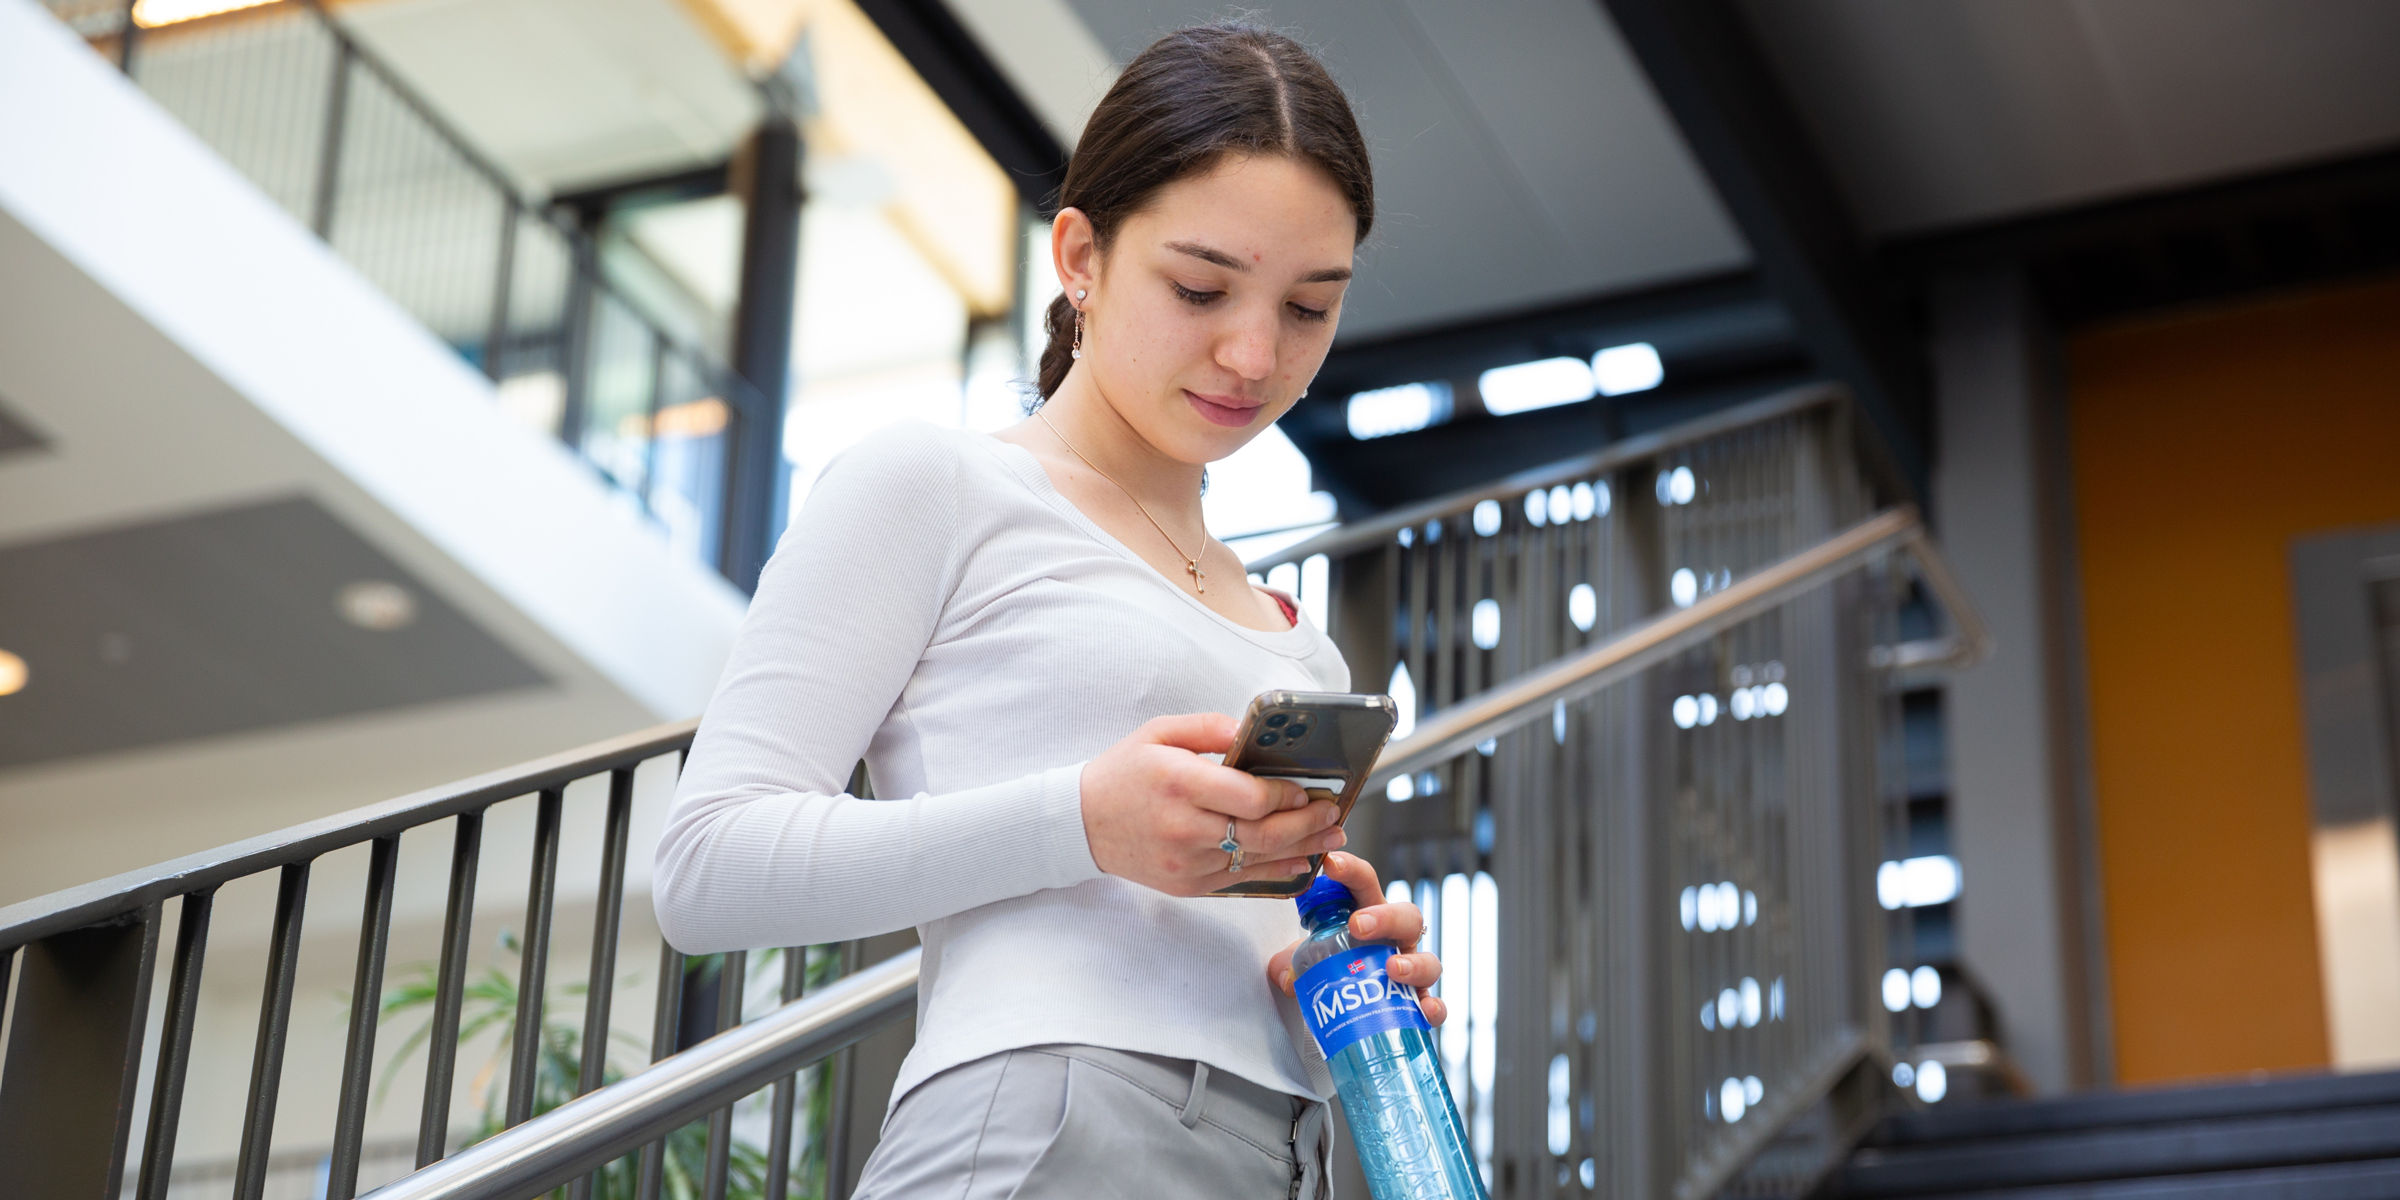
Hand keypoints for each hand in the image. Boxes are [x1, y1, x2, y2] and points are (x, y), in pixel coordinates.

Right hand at [1079, 713, 1347, 896]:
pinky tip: (1298, 861)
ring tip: (1330, 839)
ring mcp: (1187, 861)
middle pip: (1262, 834)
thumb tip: (1250, 732)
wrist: (1081, 824)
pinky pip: (1240, 880)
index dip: (1286, 796)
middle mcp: (1185, 827)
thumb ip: (1208, 728)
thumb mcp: (1158, 732)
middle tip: (1334, 815)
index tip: (1308, 789)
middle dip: (1307, 825)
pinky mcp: (1187, 884)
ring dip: (1301, 849)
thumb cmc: (1122, 773)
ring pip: (1257, 860)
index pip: (1249, 797)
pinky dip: (1275, 872)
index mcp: (1179, 783)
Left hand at [1266, 851, 1448, 1026]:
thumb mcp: (1305, 961)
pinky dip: (1434, 1008)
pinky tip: (1425, 1011)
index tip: (1332, 865)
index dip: (1351, 871)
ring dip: (1414, 963)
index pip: (1364, 883)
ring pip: (1428, 960)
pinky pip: (1434, 1005)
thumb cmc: (1332, 967)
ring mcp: (1411, 971)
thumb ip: (1289, 963)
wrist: (1346, 1005)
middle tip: (1357, 926)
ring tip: (1393, 969)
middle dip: (1385, 917)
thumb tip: (1286, 976)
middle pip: (1406, 916)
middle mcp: (1395, 940)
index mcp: (1367, 915)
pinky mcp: (1418, 1003)